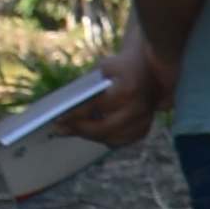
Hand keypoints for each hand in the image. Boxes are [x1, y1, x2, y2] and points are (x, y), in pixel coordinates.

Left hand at [59, 34, 173, 144]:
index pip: (95, 107)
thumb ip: (90, 87)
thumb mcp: (104, 69)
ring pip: (111, 139)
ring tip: (73, 131)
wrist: (152, 69)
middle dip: (79, 130)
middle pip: (102, 128)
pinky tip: (91, 134)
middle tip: (60, 130)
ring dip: (90, 136)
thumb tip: (67, 108)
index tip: (56, 119)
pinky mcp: (144, 129)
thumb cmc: (123, 67)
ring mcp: (143, 121)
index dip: (74, 115)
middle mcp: (138, 108)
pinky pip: (121, 141)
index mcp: (128, 90)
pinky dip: (105, 139)